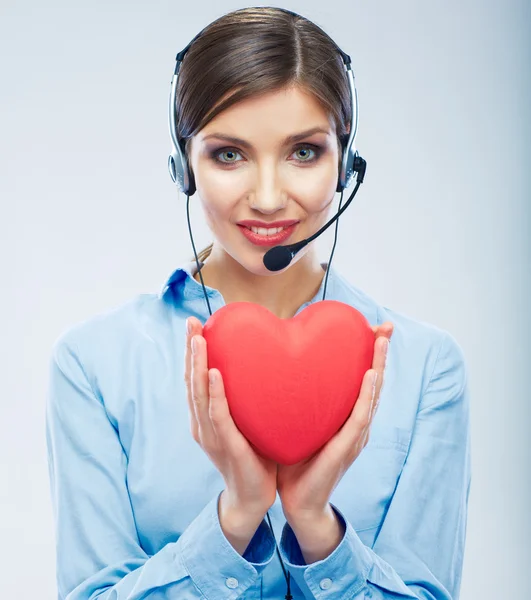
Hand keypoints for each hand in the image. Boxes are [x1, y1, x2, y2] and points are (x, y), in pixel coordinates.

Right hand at [184, 317, 277, 515]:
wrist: (254, 497)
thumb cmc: (253, 455)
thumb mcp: (246, 420)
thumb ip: (246, 396)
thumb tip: (264, 364)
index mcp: (204, 417)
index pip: (194, 379)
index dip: (192, 352)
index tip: (195, 324)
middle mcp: (201, 424)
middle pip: (191, 381)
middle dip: (191, 350)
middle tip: (192, 322)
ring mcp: (210, 436)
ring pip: (199, 395)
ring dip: (198, 365)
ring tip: (199, 339)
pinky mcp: (226, 446)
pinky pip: (218, 416)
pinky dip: (215, 394)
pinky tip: (215, 373)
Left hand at [277, 321, 393, 520]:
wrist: (297, 503)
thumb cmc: (295, 461)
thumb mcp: (298, 422)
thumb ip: (296, 399)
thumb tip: (278, 366)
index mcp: (344, 417)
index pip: (361, 379)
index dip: (368, 354)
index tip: (372, 326)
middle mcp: (355, 424)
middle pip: (374, 382)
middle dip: (380, 353)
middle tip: (385, 327)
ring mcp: (354, 437)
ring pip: (372, 397)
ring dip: (379, 367)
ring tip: (382, 341)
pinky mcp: (345, 449)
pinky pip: (359, 420)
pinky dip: (367, 397)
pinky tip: (370, 376)